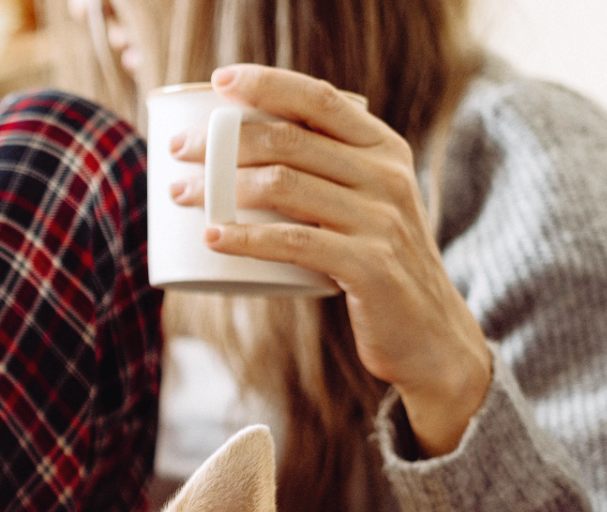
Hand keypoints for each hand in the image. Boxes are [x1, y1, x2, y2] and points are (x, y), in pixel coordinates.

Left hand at [170, 65, 492, 456]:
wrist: (429, 334)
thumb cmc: (375, 264)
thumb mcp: (366, 205)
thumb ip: (326, 174)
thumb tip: (241, 151)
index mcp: (384, 149)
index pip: (321, 100)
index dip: (268, 83)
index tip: (219, 81)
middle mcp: (387, 175)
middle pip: (290, 141)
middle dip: (223, 141)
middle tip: (178, 151)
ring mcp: (381, 220)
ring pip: (285, 186)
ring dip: (220, 188)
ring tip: (181, 194)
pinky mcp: (370, 266)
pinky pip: (294, 243)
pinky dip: (246, 238)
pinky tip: (211, 236)